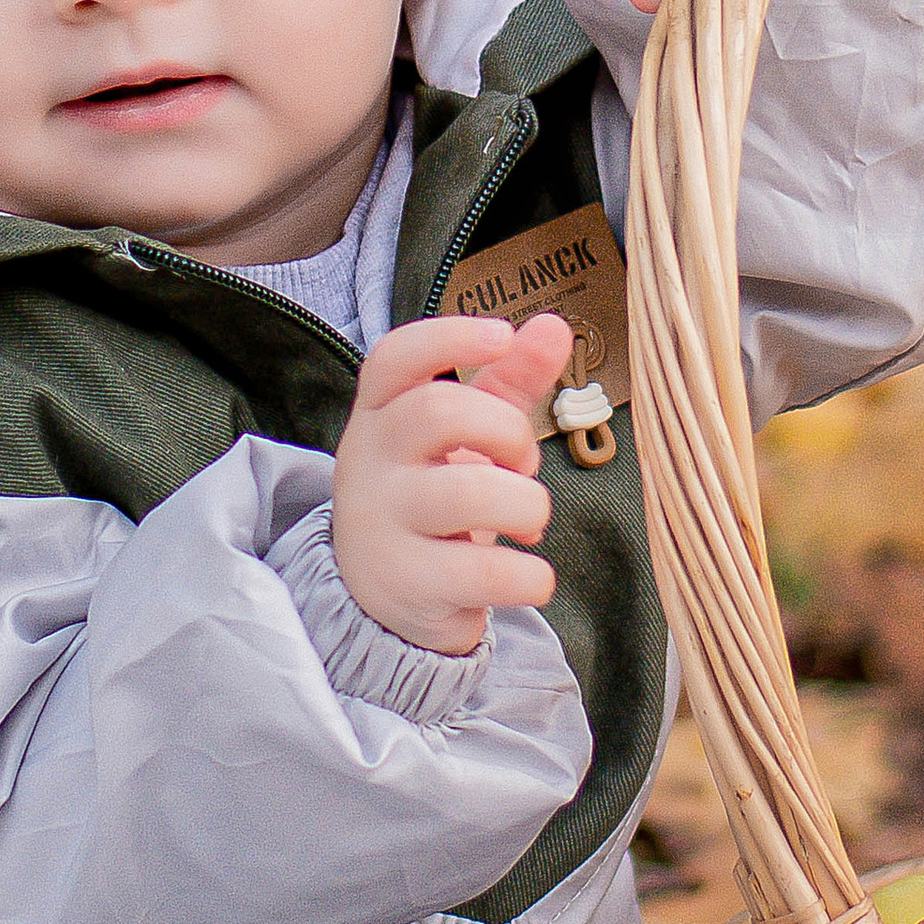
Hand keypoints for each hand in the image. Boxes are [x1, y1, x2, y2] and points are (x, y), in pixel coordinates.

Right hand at [330, 312, 567, 656]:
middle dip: (507, 431)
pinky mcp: (405, 583)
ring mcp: (381, 523)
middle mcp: (370, 461)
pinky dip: (529, 576)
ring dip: (527, 505)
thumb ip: (507, 382)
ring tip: (528, 522)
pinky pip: (483, 573)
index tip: (502, 335)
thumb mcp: (463, 437)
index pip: (394, 358)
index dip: (449, 338)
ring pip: (466, 493)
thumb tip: (554, 326)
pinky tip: (530, 577)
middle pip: (437, 411)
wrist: (382, 597)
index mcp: (380, 413)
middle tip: (523, 465)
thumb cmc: (432, 496)